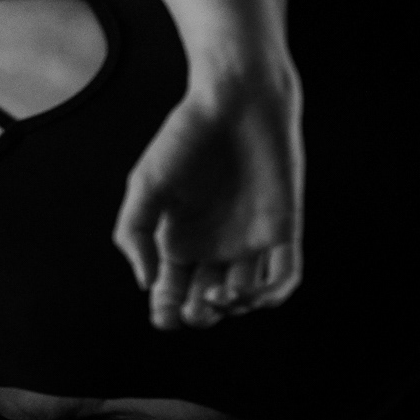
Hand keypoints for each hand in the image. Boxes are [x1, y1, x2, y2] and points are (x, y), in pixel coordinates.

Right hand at [114, 62, 303, 329]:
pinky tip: (251, 293)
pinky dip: (271, 294)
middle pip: (208, 302)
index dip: (168, 312)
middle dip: (200, 314)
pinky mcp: (283, 230)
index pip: (172, 292)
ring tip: (219, 293)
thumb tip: (146, 283)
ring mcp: (250, 240)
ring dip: (234, 306)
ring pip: (245, 296)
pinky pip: (284, 275)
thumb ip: (135, 233)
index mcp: (178, 239)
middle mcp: (214, 246)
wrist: (234, 102)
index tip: (164, 316)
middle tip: (195, 307)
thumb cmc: (185, 139)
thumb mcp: (145, 185)